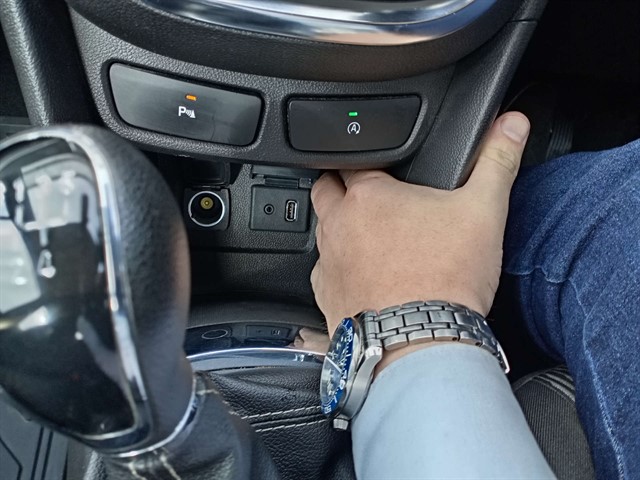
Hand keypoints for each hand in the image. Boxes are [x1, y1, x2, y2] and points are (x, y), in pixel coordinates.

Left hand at [311, 112, 529, 341]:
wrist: (423, 342)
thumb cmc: (448, 280)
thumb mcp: (483, 211)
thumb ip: (496, 162)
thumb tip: (510, 125)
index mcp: (368, 195)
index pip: (352, 160)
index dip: (367, 161)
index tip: (380, 168)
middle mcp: (338, 225)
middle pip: (325, 190)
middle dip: (341, 188)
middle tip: (369, 198)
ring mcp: (328, 263)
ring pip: (321, 232)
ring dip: (338, 229)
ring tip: (370, 238)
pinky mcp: (326, 297)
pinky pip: (323, 274)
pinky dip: (337, 270)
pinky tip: (362, 277)